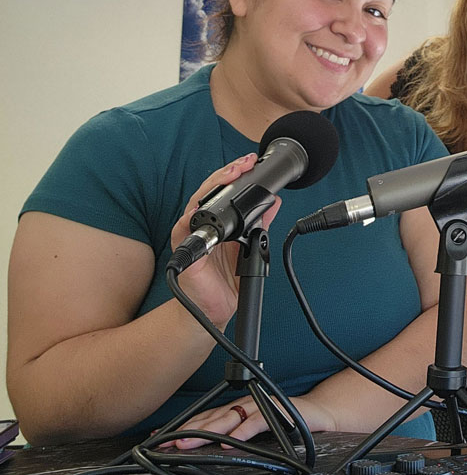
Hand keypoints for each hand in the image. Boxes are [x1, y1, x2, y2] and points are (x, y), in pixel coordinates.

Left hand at [164, 389, 339, 449]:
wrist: (321, 415)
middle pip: (211, 418)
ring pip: (229, 417)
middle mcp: (246, 406)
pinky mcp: (278, 411)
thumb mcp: (256, 434)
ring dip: (208, 430)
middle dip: (187, 431)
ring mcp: (261, 407)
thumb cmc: (288, 425)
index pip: (204, 419)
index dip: (181, 429)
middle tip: (167, 444)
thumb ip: (234, 438)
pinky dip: (243, 431)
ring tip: (189, 442)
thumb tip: (208, 451)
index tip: (159, 440)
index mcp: (238, 411)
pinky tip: (230, 440)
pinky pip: (258, 421)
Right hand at [168, 154, 280, 327]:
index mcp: (218, 224)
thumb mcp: (250, 249)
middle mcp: (202, 226)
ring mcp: (191, 238)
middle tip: (242, 165)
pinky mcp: (185, 254)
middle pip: (208, 192)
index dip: (234, 176)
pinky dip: (191, 220)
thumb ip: (259, 227)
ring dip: (211, 189)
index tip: (249, 164)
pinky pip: (184, 233)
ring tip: (227, 177)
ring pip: (196, 205)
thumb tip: (274, 205)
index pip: (223, 192)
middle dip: (224, 175)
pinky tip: (200, 210)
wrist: (216, 309)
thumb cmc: (227, 281)